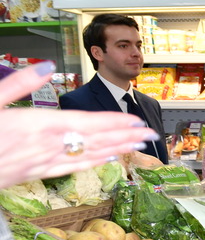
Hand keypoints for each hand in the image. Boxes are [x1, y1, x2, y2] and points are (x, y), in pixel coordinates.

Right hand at [0, 63, 157, 188]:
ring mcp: (42, 162)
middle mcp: (46, 145)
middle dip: (125, 136)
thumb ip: (18, 83)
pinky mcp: (35, 174)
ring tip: (140, 146)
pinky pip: (71, 168)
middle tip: (151, 133)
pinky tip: (109, 159)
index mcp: (37, 124)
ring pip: (88, 155)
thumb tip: (44, 65)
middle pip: (95, 140)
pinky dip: (93, 163)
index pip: (86, 123)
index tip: (136, 121)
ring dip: (117, 149)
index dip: (114, 123)